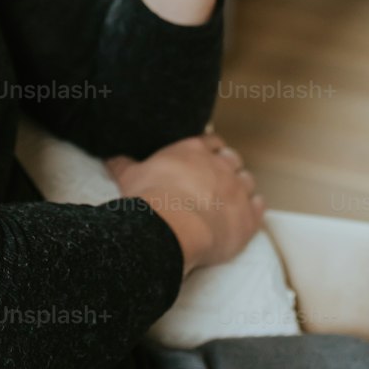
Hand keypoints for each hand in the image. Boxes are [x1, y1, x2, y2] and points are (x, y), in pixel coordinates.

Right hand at [105, 131, 263, 275]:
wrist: (173, 227)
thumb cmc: (151, 198)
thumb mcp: (130, 177)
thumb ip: (123, 165)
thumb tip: (110, 158)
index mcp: (194, 150)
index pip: (211, 141)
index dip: (210, 149)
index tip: (206, 157)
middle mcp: (220, 164)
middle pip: (232, 158)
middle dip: (227, 167)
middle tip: (217, 180)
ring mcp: (237, 189)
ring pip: (247, 180)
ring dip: (241, 187)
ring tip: (230, 198)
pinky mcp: (248, 215)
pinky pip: (258, 206)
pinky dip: (254, 207)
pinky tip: (246, 212)